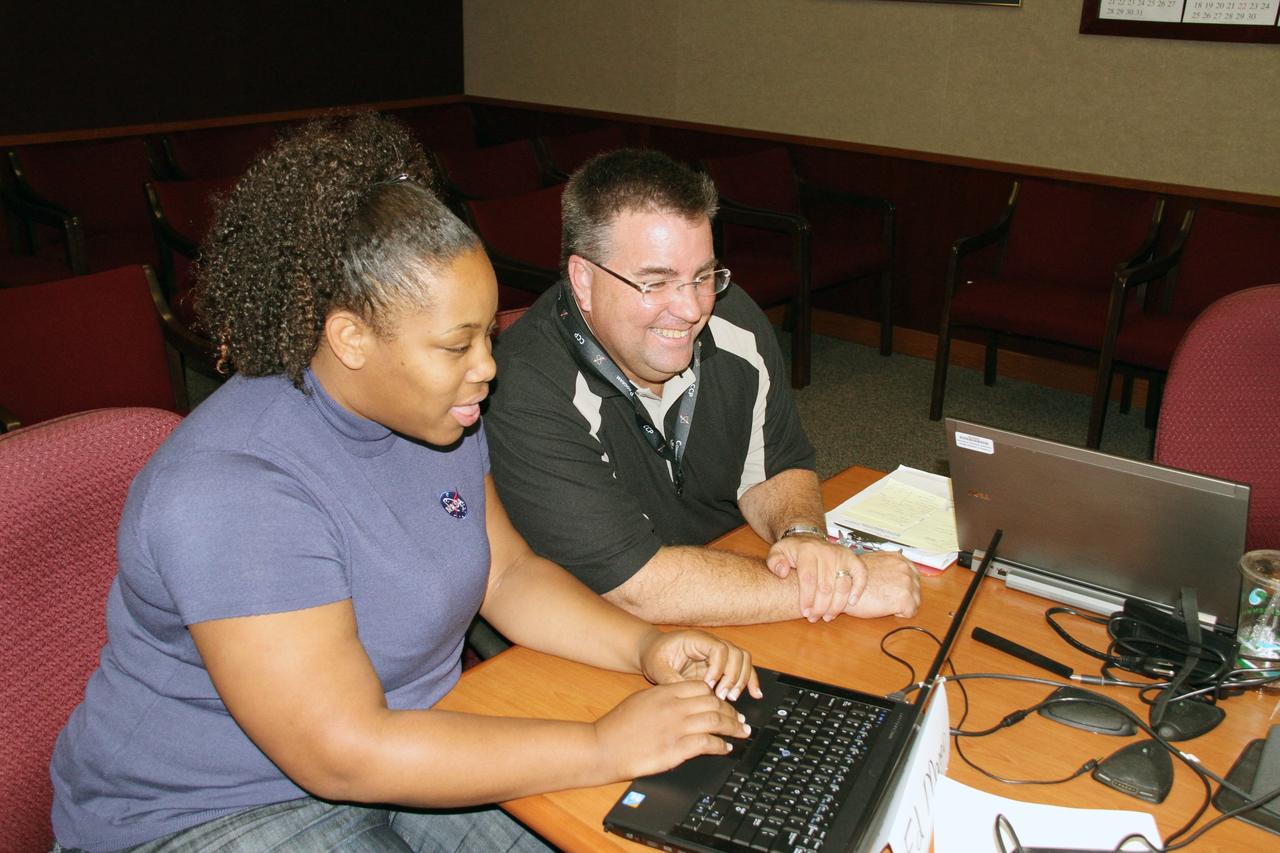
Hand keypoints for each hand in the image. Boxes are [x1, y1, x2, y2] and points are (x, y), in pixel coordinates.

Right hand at [594, 681, 750, 779]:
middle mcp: (674, 706)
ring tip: (741, 732)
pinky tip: (725, 748)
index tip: (724, 703)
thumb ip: (665, 697)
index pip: (703, 687)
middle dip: (731, 712)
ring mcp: (677, 727)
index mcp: (666, 691)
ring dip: (733, 727)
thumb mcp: (641, 700)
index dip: (718, 695)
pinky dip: (721, 745)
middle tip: (740, 719)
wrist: (603, 747)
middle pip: (714, 703)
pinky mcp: (677, 748)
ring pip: (716, 721)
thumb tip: (684, 699)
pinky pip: (708, 743)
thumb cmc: (618, 726)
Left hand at [638, 629, 761, 700]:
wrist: (655, 651)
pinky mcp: (723, 664)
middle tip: (722, 695)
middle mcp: (712, 643)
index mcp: (697, 639)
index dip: (718, 668)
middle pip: (736, 653)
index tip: (708, 685)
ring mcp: (720, 653)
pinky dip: (750, 681)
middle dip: (733, 676)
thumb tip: (688, 694)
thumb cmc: (656, 655)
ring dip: (743, 679)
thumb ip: (671, 679)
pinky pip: (743, 668)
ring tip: (733, 697)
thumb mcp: (657, 667)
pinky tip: (755, 694)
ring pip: (743, 660)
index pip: (719, 649)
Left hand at [766, 536, 866, 622]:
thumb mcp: (777, 552)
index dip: (807, 599)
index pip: (809, 579)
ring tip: (827, 616)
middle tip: (814, 617)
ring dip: (836, 605)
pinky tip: (851, 602)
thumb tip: (782, 572)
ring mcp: (841, 555)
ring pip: (843, 585)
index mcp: (807, 550)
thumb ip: (774, 562)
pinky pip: (860, 575)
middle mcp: (826, 552)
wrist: (809, 538)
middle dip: (820, 607)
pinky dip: (858, 589)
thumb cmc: (793, 551)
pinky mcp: (853, 559)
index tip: (805, 612)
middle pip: (826, 586)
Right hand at [843, 551, 920, 618]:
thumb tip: (892, 573)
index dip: (903, 585)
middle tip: (887, 598)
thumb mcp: (873, 563)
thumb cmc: (852, 578)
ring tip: (885, 603)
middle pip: (916, 588)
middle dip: (904, 596)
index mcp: (898, 559)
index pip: (913, 575)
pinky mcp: (905, 599)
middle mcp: (905, 569)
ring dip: (902, 605)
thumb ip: (887, 566)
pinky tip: (886, 609)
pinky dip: (900, 614)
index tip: (895, 590)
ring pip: (915, 601)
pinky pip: (910, 612)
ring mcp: (907, 583)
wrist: (843, 588)